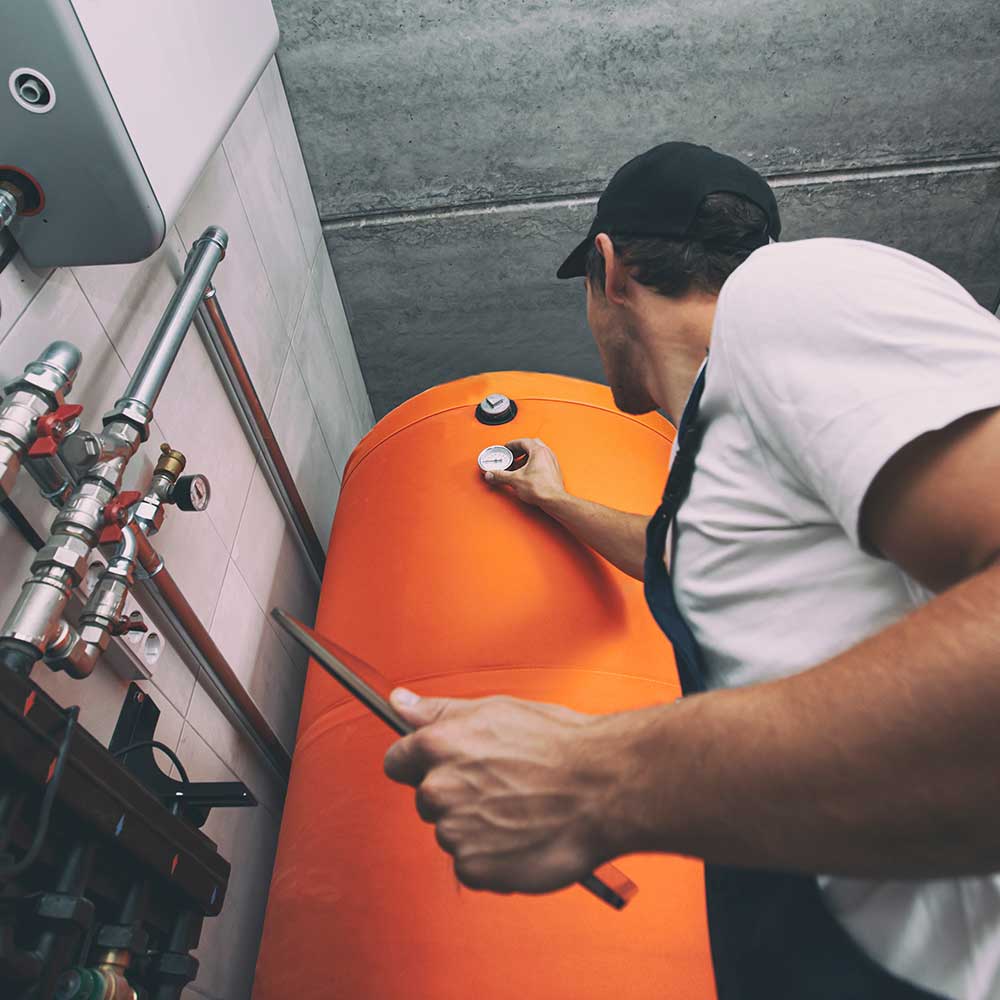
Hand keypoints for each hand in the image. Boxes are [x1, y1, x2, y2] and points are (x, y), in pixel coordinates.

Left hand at [383, 688, 614, 893]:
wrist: (605, 788)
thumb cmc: (558, 745)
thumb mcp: (495, 710)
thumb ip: (438, 711)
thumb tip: (398, 701)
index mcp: (439, 745)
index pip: (396, 761)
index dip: (421, 762)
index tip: (448, 766)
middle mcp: (439, 789)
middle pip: (426, 798)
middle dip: (455, 794)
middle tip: (502, 786)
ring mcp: (455, 832)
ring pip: (451, 832)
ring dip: (475, 827)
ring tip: (519, 810)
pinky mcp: (474, 869)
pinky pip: (469, 865)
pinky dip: (491, 857)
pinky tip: (522, 836)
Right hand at [484, 437, 564, 506]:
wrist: (554, 500)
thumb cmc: (541, 488)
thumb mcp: (515, 480)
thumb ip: (500, 475)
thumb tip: (491, 474)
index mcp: (538, 451)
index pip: (523, 441)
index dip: (512, 444)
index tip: (506, 448)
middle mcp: (547, 454)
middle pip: (531, 445)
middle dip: (519, 450)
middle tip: (511, 455)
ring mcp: (552, 462)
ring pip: (537, 453)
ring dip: (526, 457)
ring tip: (517, 466)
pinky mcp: (553, 470)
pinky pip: (542, 462)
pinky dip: (532, 464)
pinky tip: (526, 473)